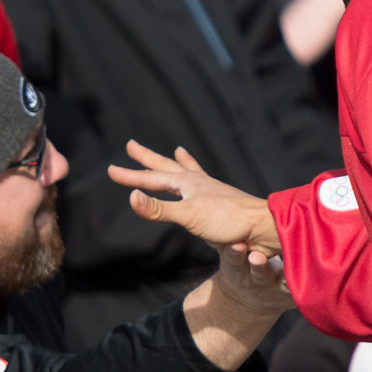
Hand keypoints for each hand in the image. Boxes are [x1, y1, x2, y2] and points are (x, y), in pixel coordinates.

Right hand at [111, 142, 280, 262]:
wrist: (261, 226)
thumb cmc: (227, 221)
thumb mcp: (188, 216)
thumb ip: (158, 209)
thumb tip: (131, 197)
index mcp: (186, 184)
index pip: (150, 178)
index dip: (129, 176)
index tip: (109, 170)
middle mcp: (197, 182)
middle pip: (166, 166)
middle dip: (146, 159)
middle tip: (131, 145)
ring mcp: (210, 189)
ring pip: (186, 171)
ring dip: (175, 162)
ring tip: (175, 151)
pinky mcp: (220, 200)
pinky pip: (204, 182)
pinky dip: (199, 176)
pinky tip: (202, 178)